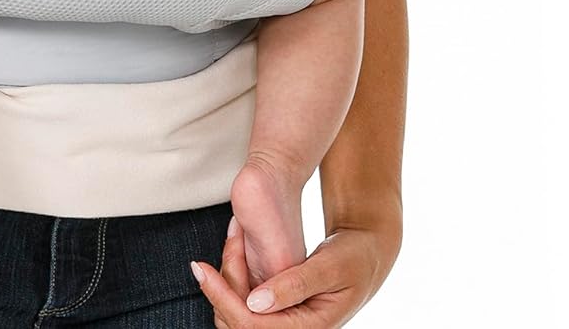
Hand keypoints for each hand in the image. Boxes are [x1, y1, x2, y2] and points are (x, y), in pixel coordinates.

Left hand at [192, 214, 399, 326]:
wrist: (366, 255)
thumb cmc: (353, 258)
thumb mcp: (329, 266)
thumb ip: (294, 284)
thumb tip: (255, 303)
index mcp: (309, 328)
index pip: (252, 326)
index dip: (222, 298)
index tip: (201, 269)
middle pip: (238, 325)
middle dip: (219, 292)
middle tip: (206, 257)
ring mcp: (286, 323)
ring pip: (238, 318)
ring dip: (224, 286)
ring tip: (225, 247)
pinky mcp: (280, 312)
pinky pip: (246, 307)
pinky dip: (233, 283)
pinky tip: (232, 255)